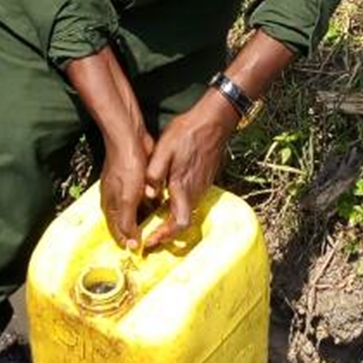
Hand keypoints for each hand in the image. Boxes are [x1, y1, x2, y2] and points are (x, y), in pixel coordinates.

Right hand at [101, 127, 154, 247]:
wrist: (129, 138)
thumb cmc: (126, 168)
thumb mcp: (127, 199)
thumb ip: (127, 222)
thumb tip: (130, 245)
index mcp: (110, 206)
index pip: (117, 231)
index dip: (128, 242)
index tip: (141, 251)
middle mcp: (116, 199)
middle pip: (127, 222)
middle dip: (137, 232)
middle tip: (153, 240)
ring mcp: (126, 188)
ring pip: (136, 209)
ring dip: (145, 217)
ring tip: (159, 226)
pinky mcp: (136, 178)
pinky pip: (143, 196)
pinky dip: (151, 203)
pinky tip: (160, 206)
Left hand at [143, 92, 238, 246]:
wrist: (213, 121)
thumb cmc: (188, 133)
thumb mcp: (164, 149)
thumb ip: (155, 172)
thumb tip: (149, 193)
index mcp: (184, 187)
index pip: (179, 224)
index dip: (165, 236)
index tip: (151, 242)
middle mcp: (195, 192)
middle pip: (182, 222)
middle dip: (165, 233)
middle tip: (149, 236)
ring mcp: (202, 186)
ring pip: (186, 211)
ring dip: (171, 221)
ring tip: (154, 222)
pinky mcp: (203, 180)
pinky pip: (190, 200)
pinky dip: (177, 207)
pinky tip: (166, 200)